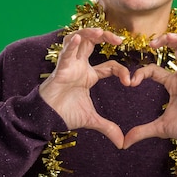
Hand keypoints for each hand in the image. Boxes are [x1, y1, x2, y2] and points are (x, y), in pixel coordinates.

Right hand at [39, 28, 130, 148]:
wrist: (46, 119)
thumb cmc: (65, 114)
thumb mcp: (91, 120)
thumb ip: (107, 128)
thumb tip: (122, 143)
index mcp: (89, 75)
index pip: (109, 65)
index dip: (121, 71)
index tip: (130, 82)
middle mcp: (80, 65)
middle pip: (92, 42)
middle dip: (106, 36)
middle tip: (120, 40)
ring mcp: (69, 65)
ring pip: (78, 40)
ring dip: (89, 33)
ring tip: (101, 32)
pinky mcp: (60, 70)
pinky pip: (65, 54)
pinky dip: (71, 45)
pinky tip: (78, 38)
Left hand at [123, 33, 176, 148]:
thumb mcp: (161, 128)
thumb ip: (142, 131)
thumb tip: (124, 143)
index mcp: (173, 83)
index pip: (155, 69)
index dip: (142, 72)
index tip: (131, 82)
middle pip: (176, 48)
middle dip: (165, 40)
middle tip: (151, 42)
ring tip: (168, 37)